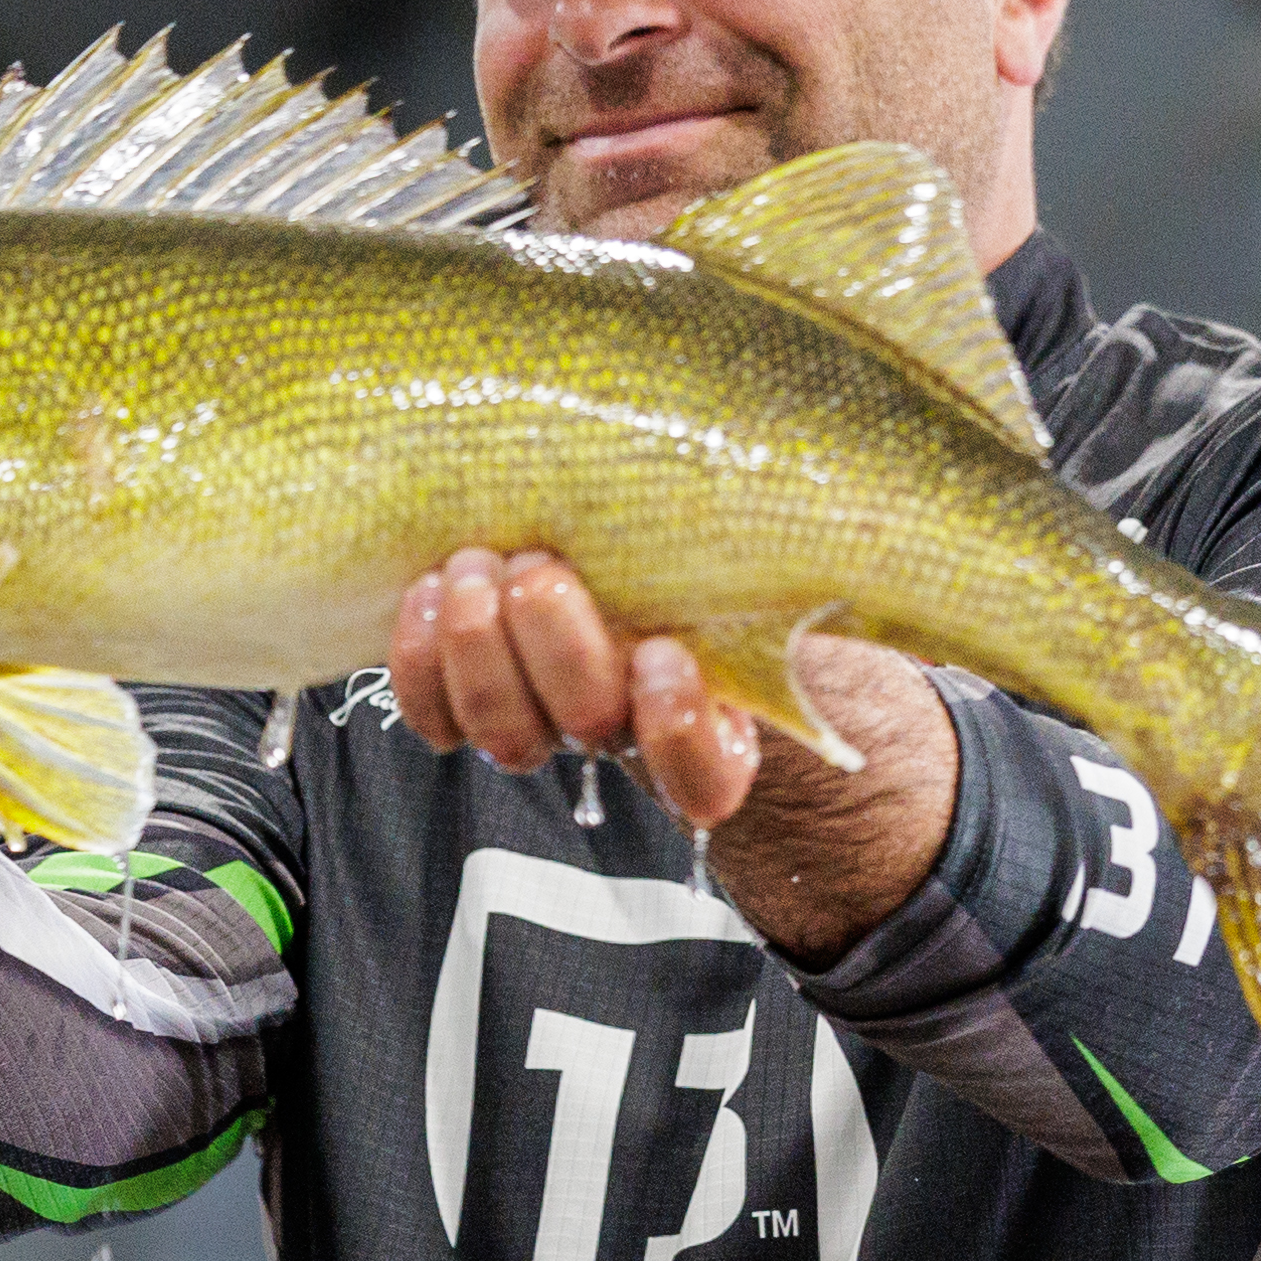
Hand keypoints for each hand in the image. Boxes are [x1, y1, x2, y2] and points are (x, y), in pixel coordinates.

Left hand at [385, 551, 951, 962]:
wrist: (641, 567)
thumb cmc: (717, 558)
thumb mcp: (770, 551)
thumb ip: (789, 543)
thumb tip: (841, 484)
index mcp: (718, 723)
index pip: (704, 776)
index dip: (679, 731)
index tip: (667, 658)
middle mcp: (627, 734)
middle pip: (587, 729)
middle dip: (558, 650)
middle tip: (542, 569)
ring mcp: (546, 724)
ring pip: (505, 732)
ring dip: (480, 651)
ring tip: (477, 568)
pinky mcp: (473, 701)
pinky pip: (434, 717)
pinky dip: (419, 661)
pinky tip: (427, 590)